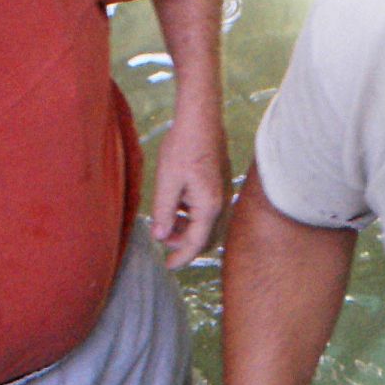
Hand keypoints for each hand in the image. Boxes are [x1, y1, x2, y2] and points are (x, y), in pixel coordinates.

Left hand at [150, 111, 230, 268]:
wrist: (201, 119)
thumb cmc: (184, 147)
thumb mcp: (167, 182)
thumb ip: (164, 212)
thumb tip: (161, 236)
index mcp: (209, 207)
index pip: (196, 243)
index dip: (181, 257)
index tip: (168, 265)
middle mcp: (221, 204)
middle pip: (205, 238)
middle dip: (185, 243)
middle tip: (163, 238)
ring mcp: (223, 194)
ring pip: (207, 225)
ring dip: (188, 228)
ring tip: (167, 219)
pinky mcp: (220, 185)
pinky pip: (209, 211)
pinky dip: (193, 215)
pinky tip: (178, 203)